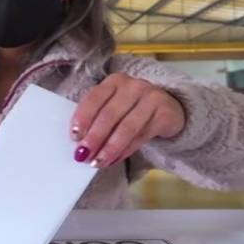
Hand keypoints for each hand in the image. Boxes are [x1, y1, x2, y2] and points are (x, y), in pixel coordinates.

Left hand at [70, 73, 185, 167]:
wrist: (169, 109)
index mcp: (114, 81)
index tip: (74, 137)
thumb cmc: (132, 109)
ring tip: (98, 162)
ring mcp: (151, 98)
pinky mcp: (164, 114)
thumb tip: (79, 143)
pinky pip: (141, 135)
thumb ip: (97, 118)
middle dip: (94, 137)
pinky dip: (126, 150)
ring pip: (126, 127)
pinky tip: (114, 159)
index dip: (82, 118)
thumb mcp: (114, 106)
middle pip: (109, 114)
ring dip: (109, 148)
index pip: (94, 98)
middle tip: (83, 156)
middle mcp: (133, 86)